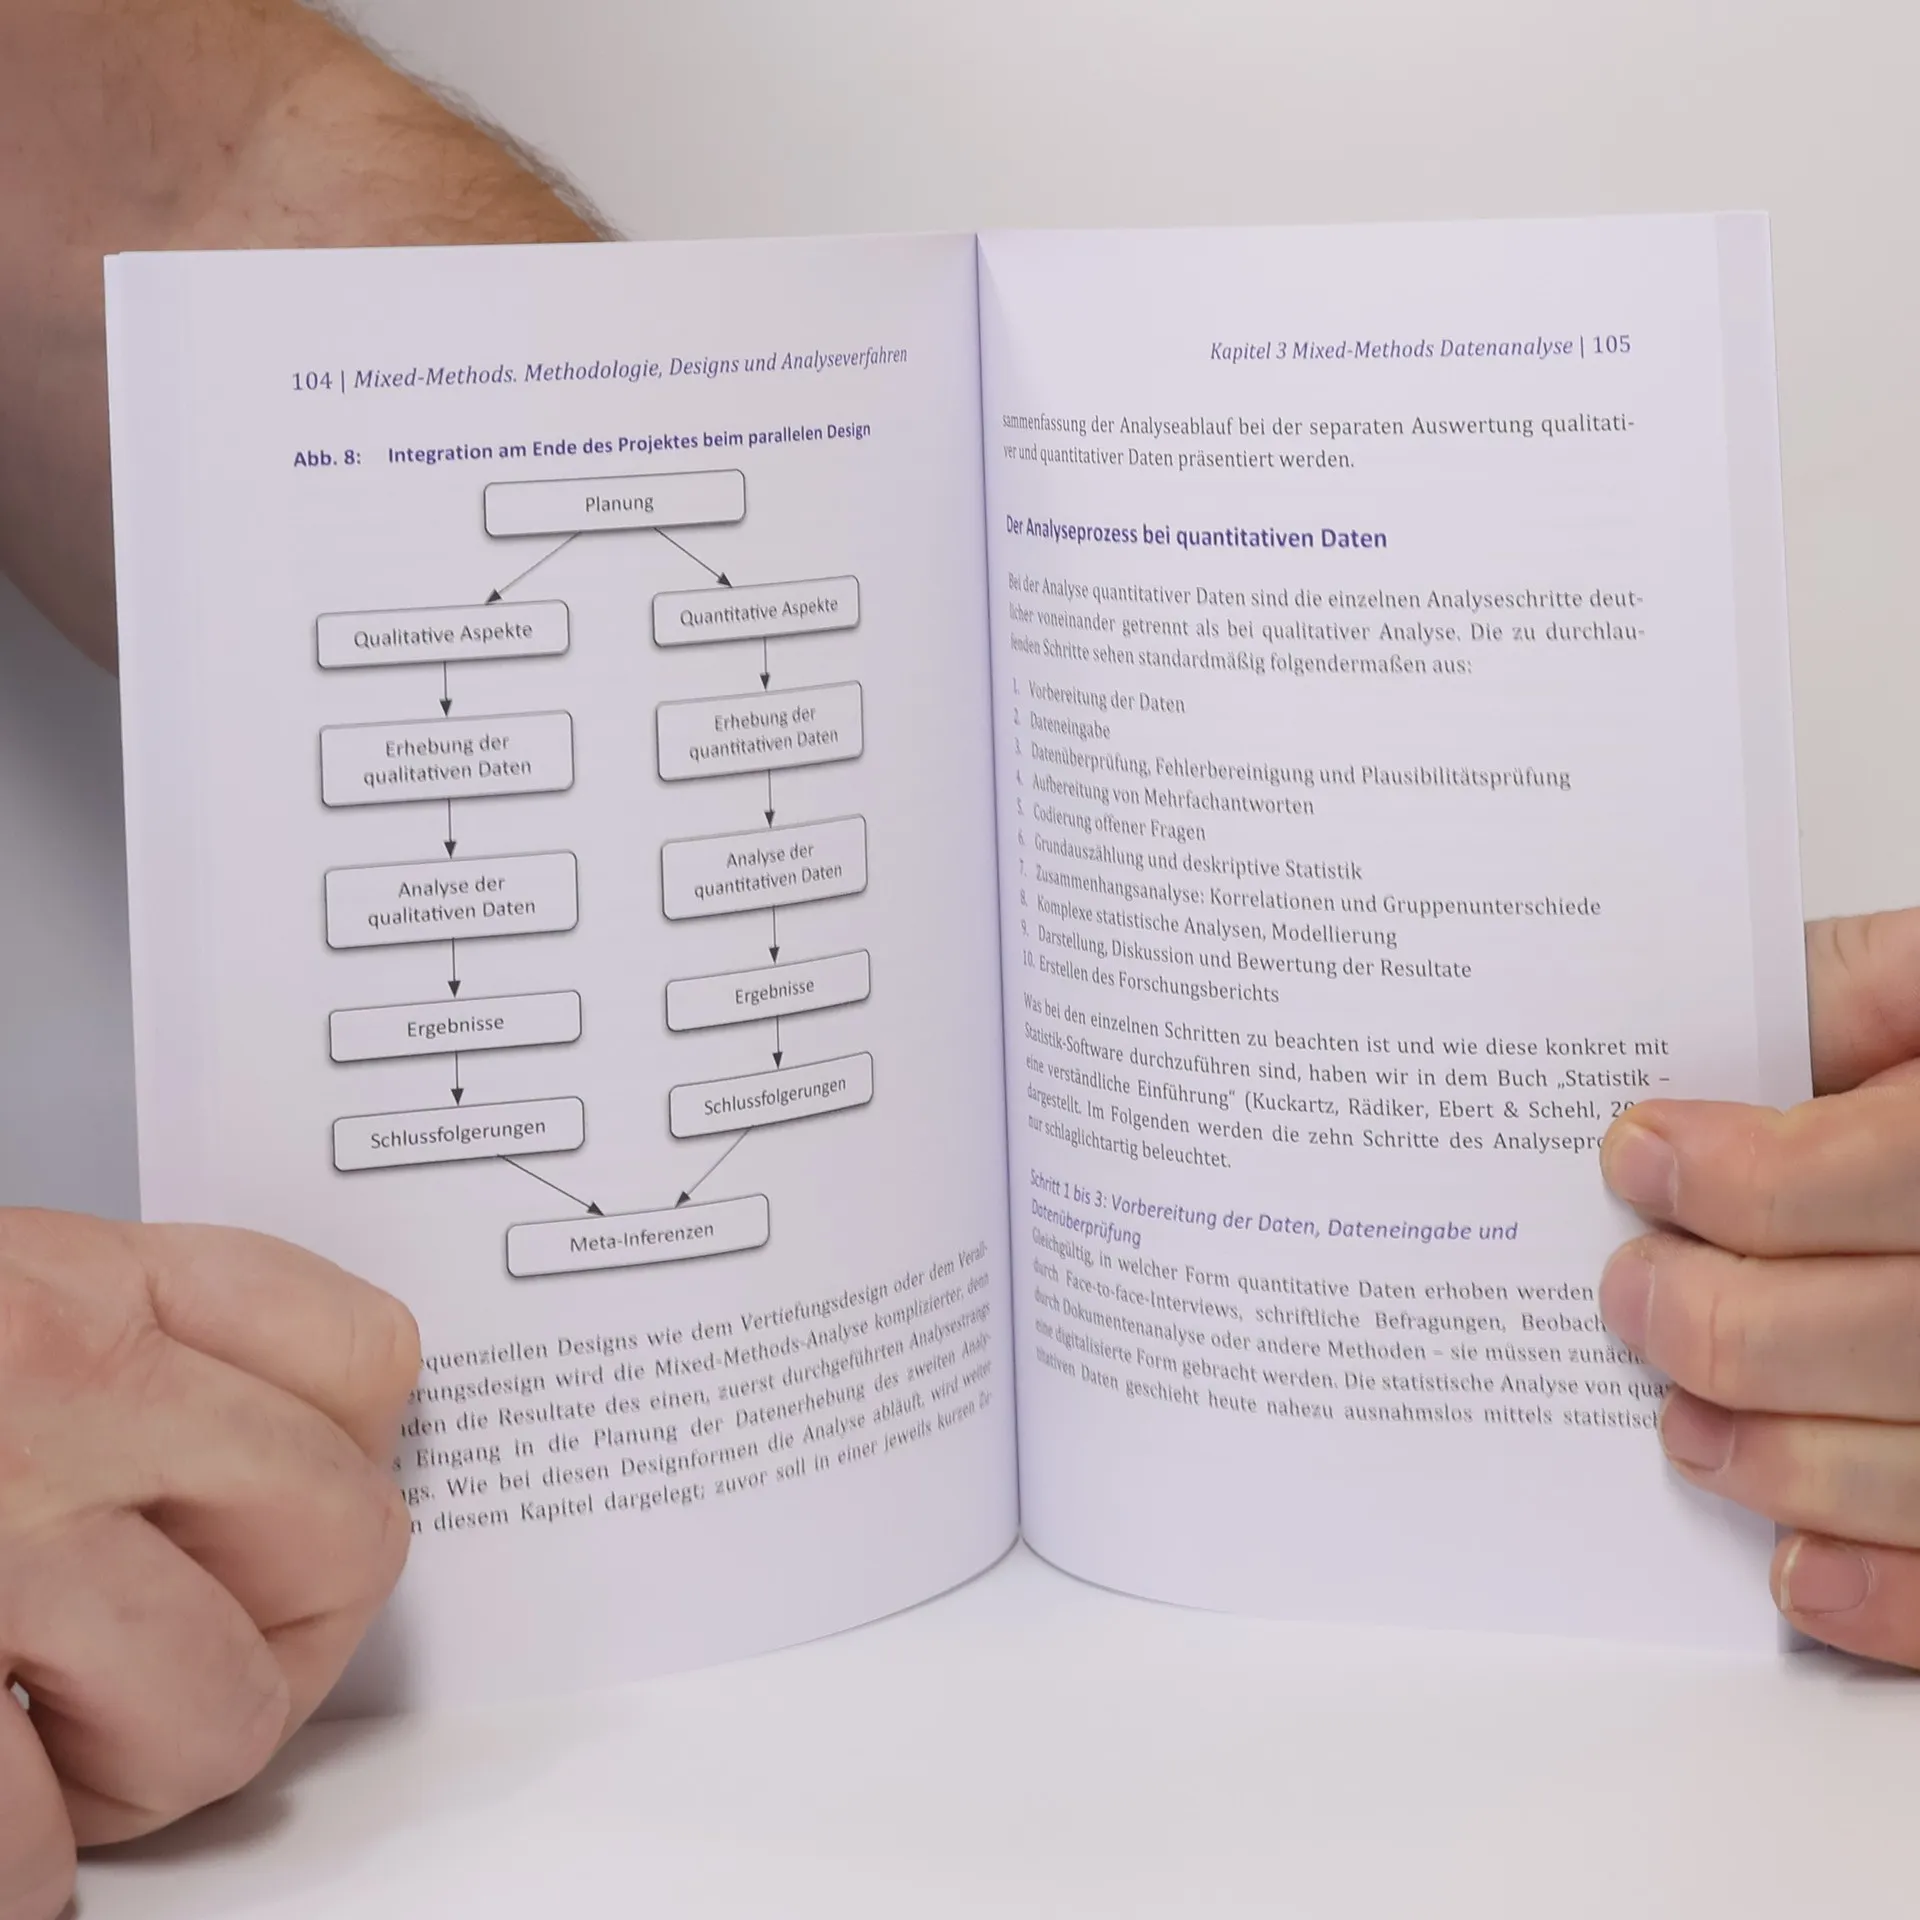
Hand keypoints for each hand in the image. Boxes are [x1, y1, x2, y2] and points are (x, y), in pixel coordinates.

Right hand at [0, 1210, 418, 1919]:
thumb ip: (126, 1363)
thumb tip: (302, 1454)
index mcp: (69, 1291)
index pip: (363, 1359)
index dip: (347, 1457)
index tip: (303, 1511)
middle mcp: (46, 1402)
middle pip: (343, 1541)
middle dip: (273, 1633)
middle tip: (167, 1653)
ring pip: (217, 1716)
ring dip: (132, 1769)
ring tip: (32, 1732)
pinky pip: (31, 1857)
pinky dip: (7, 1870)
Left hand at [1599, 909, 1919, 1663]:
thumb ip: (1846, 996)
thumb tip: (1692, 1060)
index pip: (1896, 1170)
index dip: (1747, 1177)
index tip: (1638, 1159)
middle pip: (1903, 1335)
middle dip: (1730, 1324)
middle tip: (1634, 1295)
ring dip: (1781, 1461)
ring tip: (1685, 1425)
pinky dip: (1887, 1596)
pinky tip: (1799, 1565)